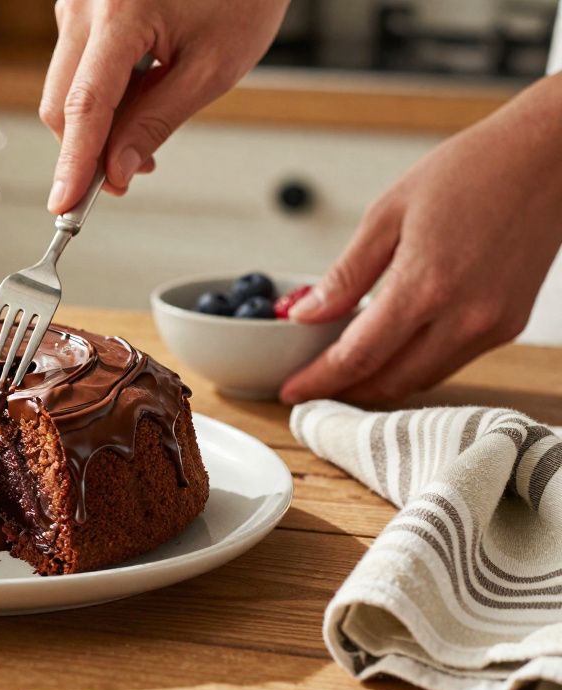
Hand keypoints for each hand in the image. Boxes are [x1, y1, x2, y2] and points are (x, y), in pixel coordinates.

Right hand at [41, 0, 288, 212]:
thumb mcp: (212, 67)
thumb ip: (158, 121)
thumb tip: (117, 169)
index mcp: (121, 12)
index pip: (86, 105)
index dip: (74, 163)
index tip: (65, 204)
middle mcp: (85, 3)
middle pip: (62, 103)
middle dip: (89, 148)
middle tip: (129, 173)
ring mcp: (77, 1)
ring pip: (66, 87)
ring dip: (99, 120)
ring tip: (152, 112)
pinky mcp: (79, 6)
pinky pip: (76, 65)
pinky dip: (101, 92)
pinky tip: (141, 85)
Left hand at [280, 73, 561, 404]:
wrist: (545, 159)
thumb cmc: (470, 172)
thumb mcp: (387, 214)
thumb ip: (345, 275)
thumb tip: (306, 315)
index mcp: (425, 286)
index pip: (358, 356)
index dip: (319, 380)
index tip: (292, 391)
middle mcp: (464, 316)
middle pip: (390, 381)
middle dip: (346, 390)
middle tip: (313, 382)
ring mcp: (492, 325)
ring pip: (421, 378)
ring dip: (381, 381)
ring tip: (345, 367)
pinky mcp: (509, 325)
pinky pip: (451, 361)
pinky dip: (415, 363)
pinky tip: (392, 346)